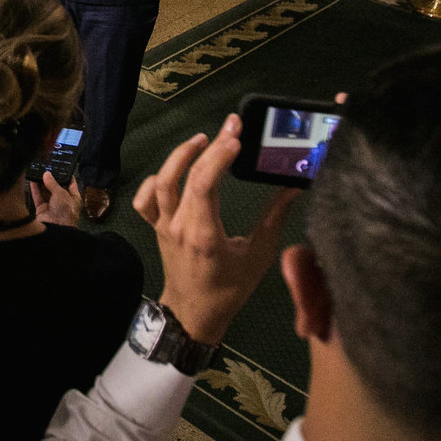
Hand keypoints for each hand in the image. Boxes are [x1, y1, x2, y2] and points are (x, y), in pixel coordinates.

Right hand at [31, 170, 82, 226]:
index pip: (70, 184)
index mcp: (73, 198)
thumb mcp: (61, 193)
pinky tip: (32, 180)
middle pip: (56, 187)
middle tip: (46, 169)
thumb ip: (53, 183)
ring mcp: (52, 206)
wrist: (56, 229)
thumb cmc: (66, 214)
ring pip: (46, 191)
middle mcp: (63, 202)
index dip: (66, 175)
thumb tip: (47, 175)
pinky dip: (35, 189)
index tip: (60, 167)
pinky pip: (38, 197)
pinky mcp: (42, 210)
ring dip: (42, 183)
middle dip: (51, 179)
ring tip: (38, 172)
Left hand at [130, 114, 298, 344]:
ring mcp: (163, 226)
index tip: (236, 137)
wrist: (193, 314)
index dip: (218, 157)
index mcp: (204, 234)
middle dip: (209, 147)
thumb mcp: (258, 255)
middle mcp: (179, 226)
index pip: (204, 185)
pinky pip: (145, 201)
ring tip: (203, 140)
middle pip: (186, 177)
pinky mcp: (156, 227)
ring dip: (179, 157)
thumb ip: (275, 218)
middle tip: (230, 126)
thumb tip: (294, 187)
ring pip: (161, 183)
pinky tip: (173, 171)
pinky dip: (154, 181)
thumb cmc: (229, 289)